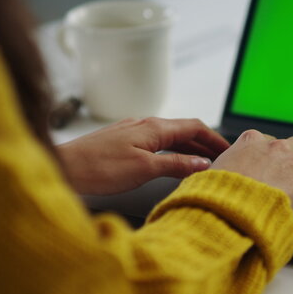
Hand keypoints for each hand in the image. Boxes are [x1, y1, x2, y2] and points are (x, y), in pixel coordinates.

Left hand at [57, 117, 229, 194]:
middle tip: (221, 158)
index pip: (194, 127)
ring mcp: (133, 132)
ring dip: (189, 147)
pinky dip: (172, 151)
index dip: (215, 139)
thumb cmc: (98, 168)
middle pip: (184, 131)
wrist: (62, 167)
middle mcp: (145, 124)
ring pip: (169, 137)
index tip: (229, 151)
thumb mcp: (144, 169)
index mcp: (154, 128)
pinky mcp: (122, 141)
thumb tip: (202, 163)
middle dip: (205, 143)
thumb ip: (176, 164)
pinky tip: (171, 162)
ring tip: (202, 162)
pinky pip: (156, 142)